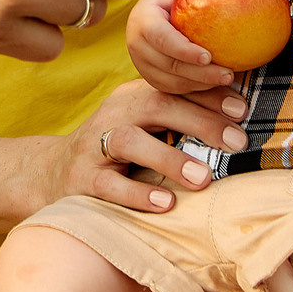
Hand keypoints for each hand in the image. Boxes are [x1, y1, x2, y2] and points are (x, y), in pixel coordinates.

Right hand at [36, 79, 246, 213]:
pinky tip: (165, 203)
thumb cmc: (115, 153)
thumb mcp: (143, 127)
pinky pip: (109, 185)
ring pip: (130, 141)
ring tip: (203, 178)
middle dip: (200, 121)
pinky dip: (138, 194)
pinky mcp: (81, 179)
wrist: (49, 174)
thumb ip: (179, 121)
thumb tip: (240, 121)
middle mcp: (113, 115)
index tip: (243, 108)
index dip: (209, 95)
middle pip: (156, 105)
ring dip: (169, 158)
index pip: (173, 88)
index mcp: (131, 97)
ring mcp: (94, 146)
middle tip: (237, 143)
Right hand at [127, 0, 237, 95]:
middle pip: (168, 65)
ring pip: (172, 82)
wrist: (156, 12)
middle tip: (228, 73)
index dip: (183, 50)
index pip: (162, 39)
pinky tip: (216, 85)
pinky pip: (173, 89)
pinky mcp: (150, 77)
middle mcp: (136, 45)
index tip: (208, 55)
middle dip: (199, 74)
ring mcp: (141, 64)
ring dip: (200, 85)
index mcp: (142, 21)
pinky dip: (194, 90)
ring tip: (227, 79)